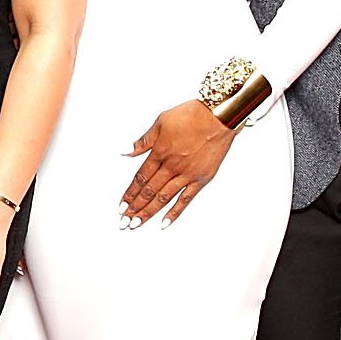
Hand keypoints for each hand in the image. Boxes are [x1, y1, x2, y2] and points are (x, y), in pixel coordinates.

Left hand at [121, 100, 234, 226]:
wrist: (219, 116)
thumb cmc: (191, 115)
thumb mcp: (161, 122)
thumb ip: (144, 141)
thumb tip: (126, 151)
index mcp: (159, 152)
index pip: (140, 178)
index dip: (129, 194)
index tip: (121, 206)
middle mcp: (171, 166)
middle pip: (148, 191)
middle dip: (134, 208)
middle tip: (124, 222)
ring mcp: (187, 174)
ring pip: (163, 198)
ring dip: (148, 213)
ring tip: (136, 224)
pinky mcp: (202, 179)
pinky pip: (186, 199)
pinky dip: (174, 212)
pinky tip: (164, 223)